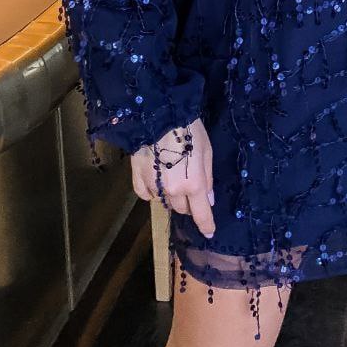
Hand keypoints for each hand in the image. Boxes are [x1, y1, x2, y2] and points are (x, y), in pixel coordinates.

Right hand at [131, 117, 215, 239]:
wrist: (159, 113)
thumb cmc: (189, 129)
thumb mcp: (207, 151)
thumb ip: (208, 178)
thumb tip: (209, 199)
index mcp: (194, 184)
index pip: (201, 214)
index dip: (206, 225)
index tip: (209, 232)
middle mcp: (173, 190)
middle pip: (182, 208)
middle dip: (188, 203)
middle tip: (190, 186)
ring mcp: (153, 185)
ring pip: (165, 202)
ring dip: (171, 196)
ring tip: (173, 178)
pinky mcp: (137, 177)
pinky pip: (145, 195)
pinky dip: (152, 192)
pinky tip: (155, 181)